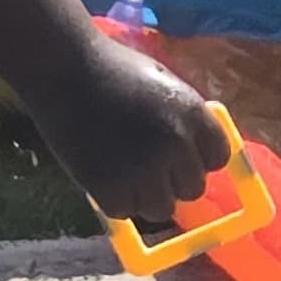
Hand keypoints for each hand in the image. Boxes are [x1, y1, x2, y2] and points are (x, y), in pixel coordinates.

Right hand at [34, 46, 232, 231]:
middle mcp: (174, 144)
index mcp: (192, 113)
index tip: (177, 152)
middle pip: (193, 188)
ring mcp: (143, 169)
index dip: (197, 157)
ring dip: (146, 196)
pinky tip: (103, 173)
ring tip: (123, 169)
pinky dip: (116, 200)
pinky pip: (126, 212)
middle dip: (172, 179)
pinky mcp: (109, 188)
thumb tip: (195, 154)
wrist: (62, 67)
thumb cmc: (111, 69)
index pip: (218, 157)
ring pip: (161, 208)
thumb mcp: (162, 83)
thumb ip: (183, 119)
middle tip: (144, 161)